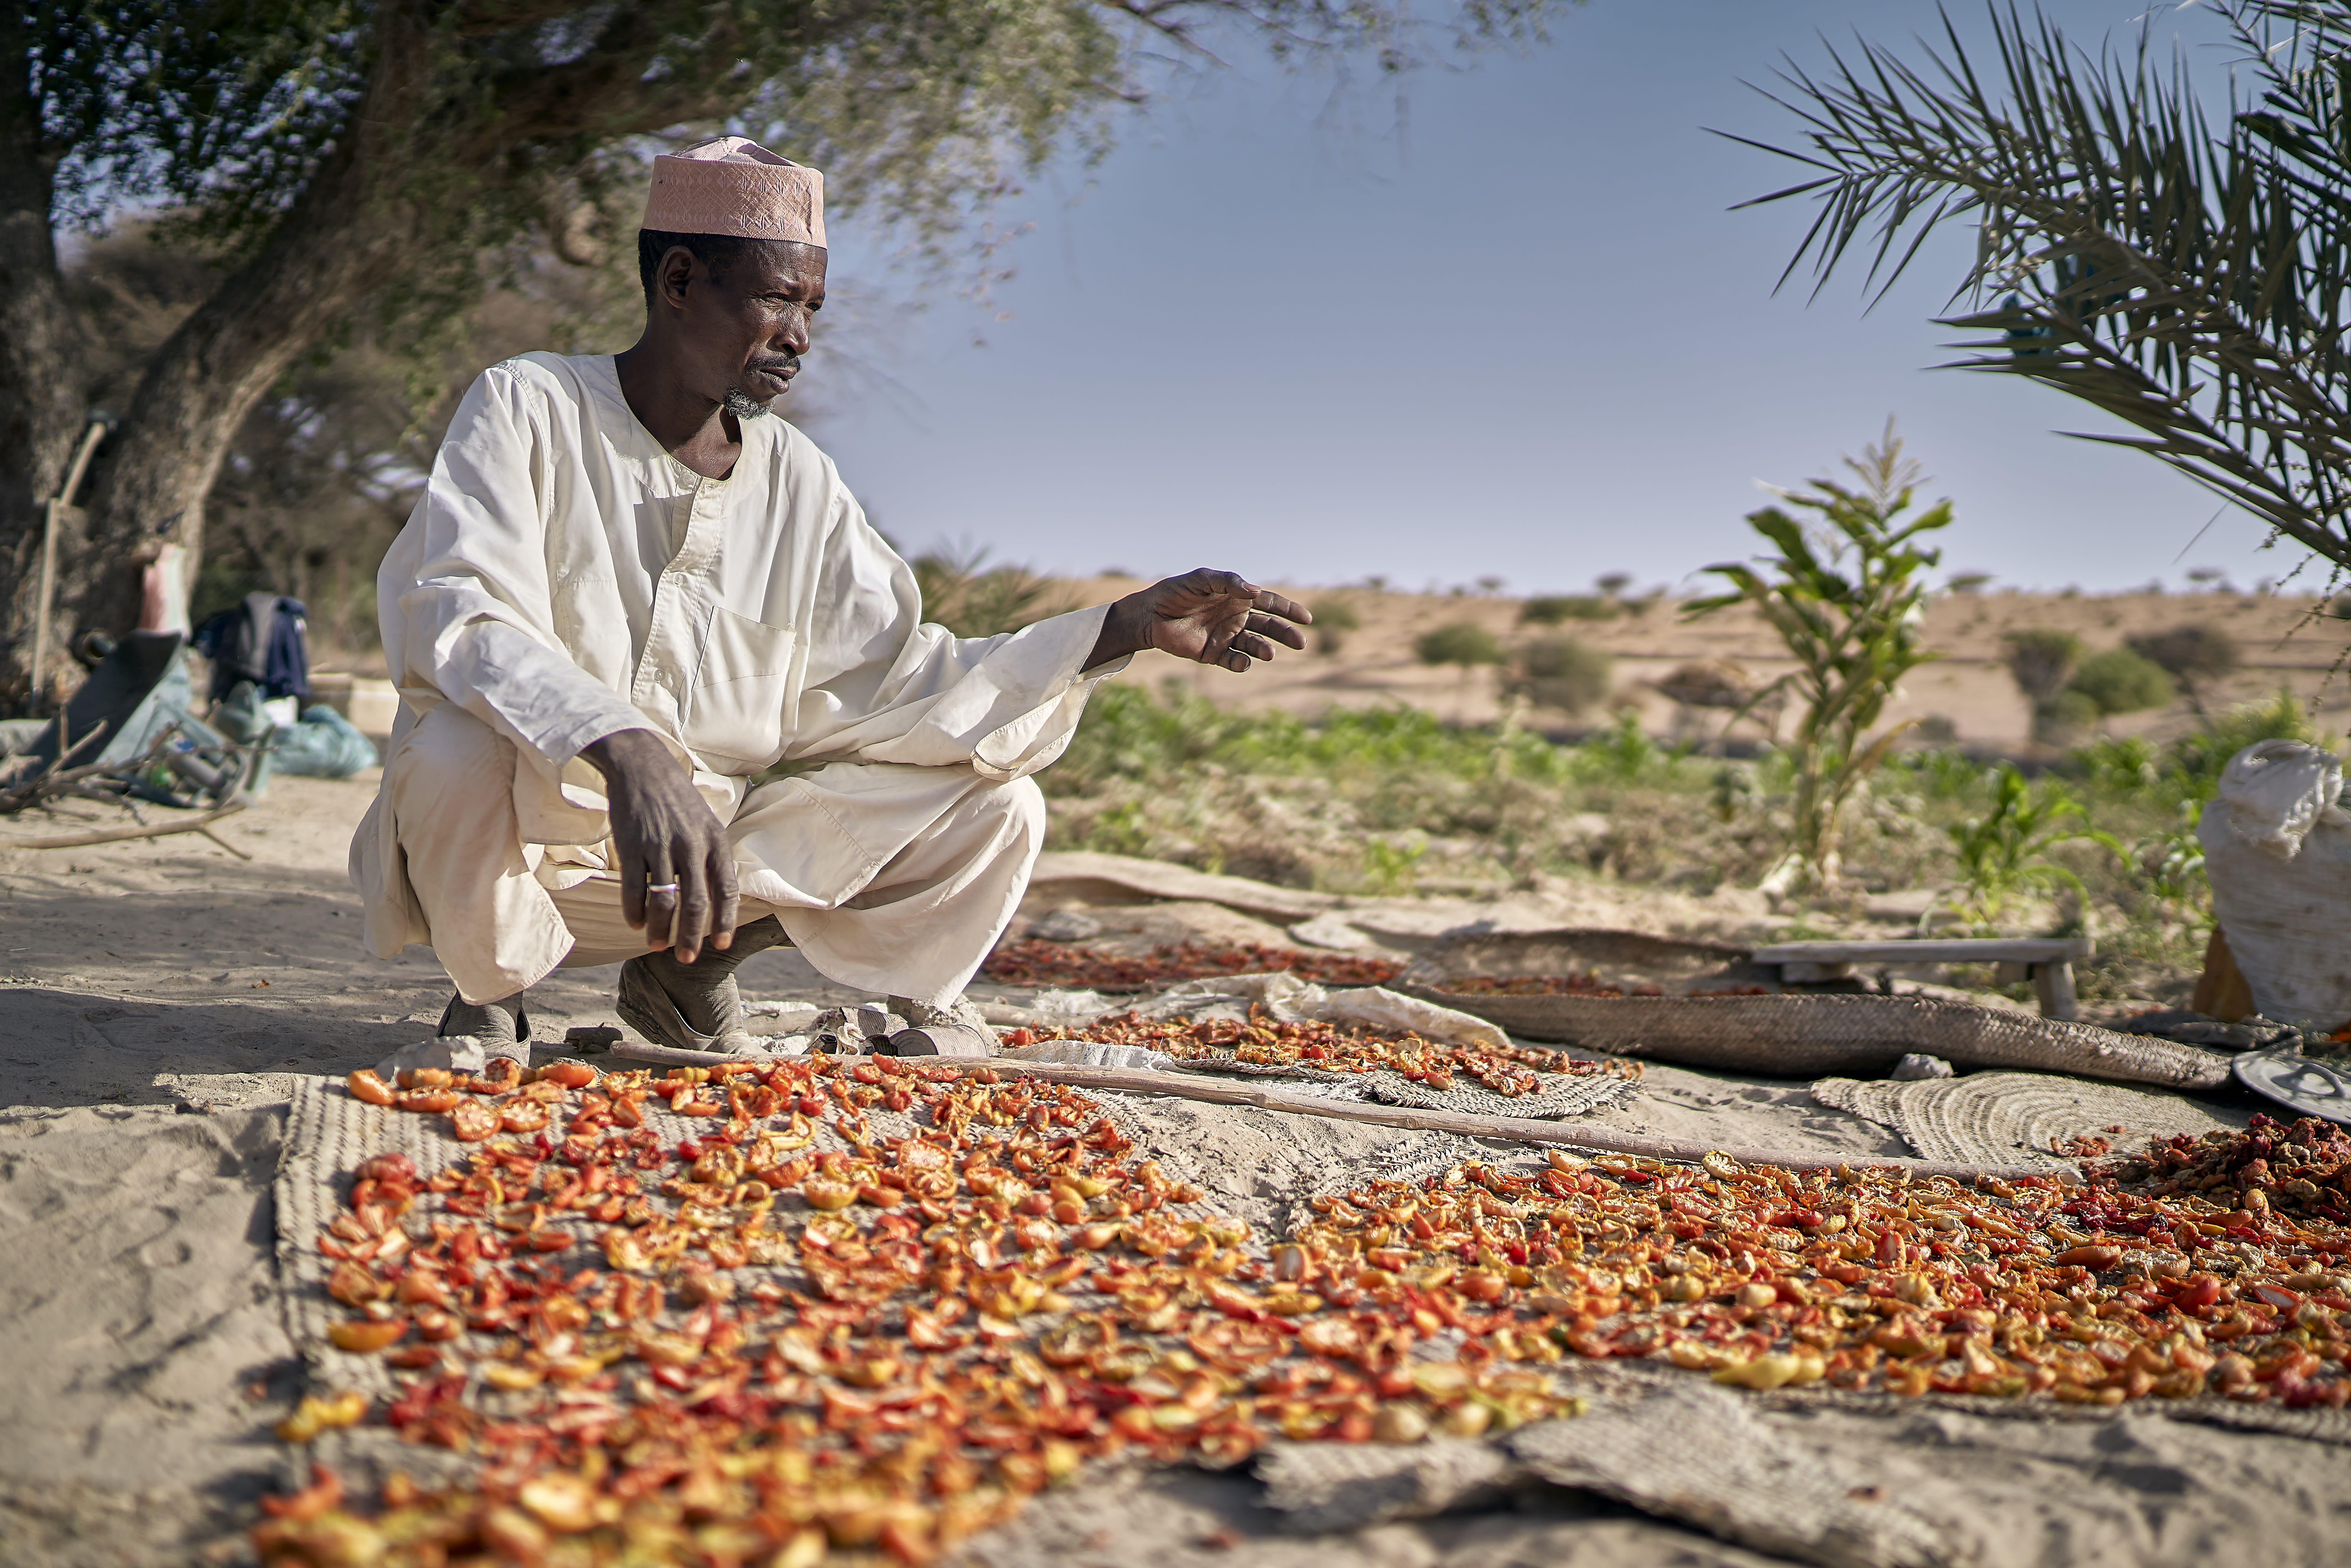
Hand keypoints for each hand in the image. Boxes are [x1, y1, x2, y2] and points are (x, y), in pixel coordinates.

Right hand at [580, 729, 739, 963]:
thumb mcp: (706, 822)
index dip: (725, 921)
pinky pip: (635, 888)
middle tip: (687, 959)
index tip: (721, 944)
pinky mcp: (632, 845)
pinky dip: (634, 911)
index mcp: (715, 841)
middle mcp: (691, 845)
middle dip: (691, 937)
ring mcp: (660, 846)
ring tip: (657, 945)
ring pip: (663, 901)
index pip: (726, 890)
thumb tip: (720, 897)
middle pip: (695, 903)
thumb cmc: (677, 799)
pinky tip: (634, 923)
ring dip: (659, 929)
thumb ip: (712, 856)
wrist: (642, 765)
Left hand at [1089, 568, 1310, 672]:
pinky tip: (1244, 662)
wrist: (1150, 615)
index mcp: (1238, 598)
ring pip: (1253, 646)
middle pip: (1268, 627)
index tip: (1306, 619)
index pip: (1270, 603)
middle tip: (1300, 643)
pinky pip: (1233, 661)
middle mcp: (1236, 618)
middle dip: (1285, 634)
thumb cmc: (1176, 592)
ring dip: (1264, 649)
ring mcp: (1226, 637)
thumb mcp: (1202, 579)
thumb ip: (1228, 582)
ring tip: (1268, 653)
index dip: (1289, 610)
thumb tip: (1255, 592)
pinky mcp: (1213, 654)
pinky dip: (1241, 663)